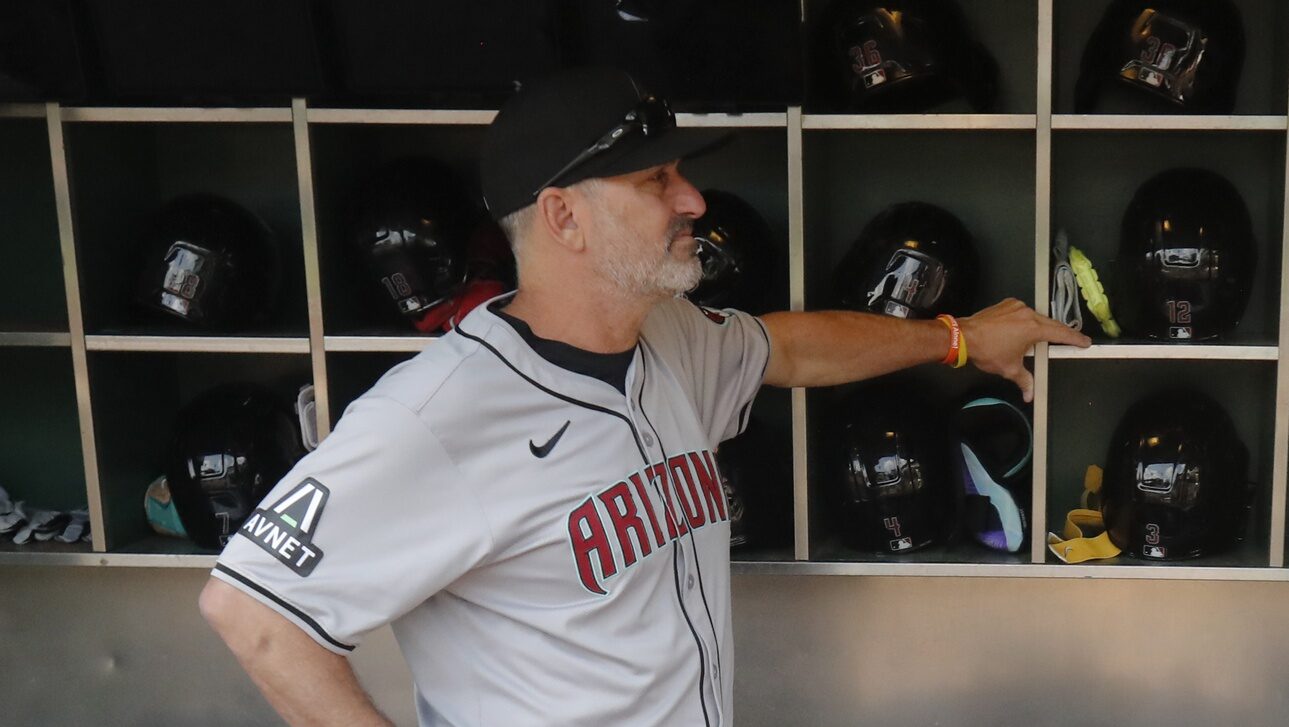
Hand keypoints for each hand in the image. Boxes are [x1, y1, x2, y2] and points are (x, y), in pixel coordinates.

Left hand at [959, 298, 1091, 402]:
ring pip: (1036, 317)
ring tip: (1043, 339)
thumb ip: (1025, 381)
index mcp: (1034, 328)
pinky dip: (1026, 320)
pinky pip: (1022, 312)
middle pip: (1050, 324)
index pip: (1061, 333)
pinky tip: (1022, 330)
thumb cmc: (988, 351)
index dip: (1075, 338)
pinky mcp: (1006, 304)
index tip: (1085, 342)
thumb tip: (1030, 396)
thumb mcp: (1009, 369)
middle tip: (1070, 340)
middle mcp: (1028, 313)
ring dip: (1040, 327)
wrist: (964, 336)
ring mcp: (1016, 306)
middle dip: (1060, 333)